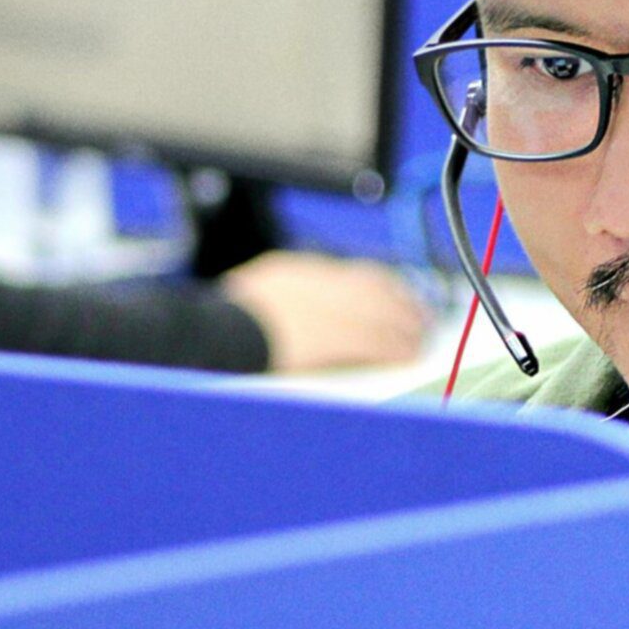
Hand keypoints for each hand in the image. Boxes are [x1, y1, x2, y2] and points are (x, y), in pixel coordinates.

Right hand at [219, 251, 430, 372]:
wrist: (205, 336)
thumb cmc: (219, 329)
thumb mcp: (254, 300)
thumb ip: (287, 301)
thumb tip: (317, 322)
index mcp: (295, 273)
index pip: (353, 274)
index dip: (383, 287)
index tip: (399, 296)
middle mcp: (313, 284)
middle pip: (374, 290)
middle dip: (402, 305)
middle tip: (423, 319)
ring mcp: (320, 308)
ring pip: (379, 314)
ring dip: (405, 326)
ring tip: (420, 339)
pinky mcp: (325, 337)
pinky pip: (372, 341)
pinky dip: (393, 347)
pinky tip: (406, 355)